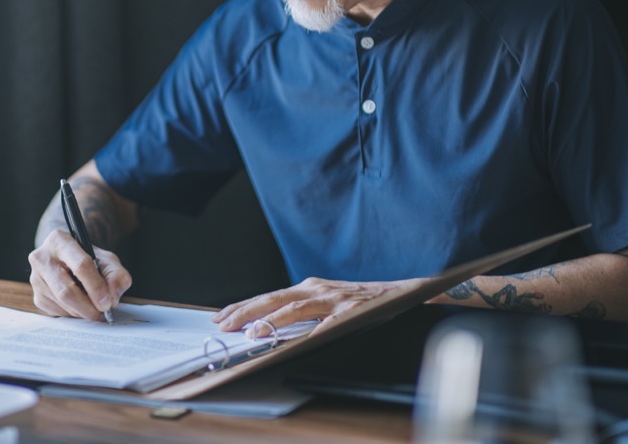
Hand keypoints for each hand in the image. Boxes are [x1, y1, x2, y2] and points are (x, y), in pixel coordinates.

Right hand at [28, 229, 132, 320]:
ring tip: (95, 309)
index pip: (80, 265)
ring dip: (82, 312)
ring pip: (62, 303)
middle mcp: (42, 258)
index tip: (107, 303)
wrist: (69, 260)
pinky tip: (81, 306)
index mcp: (60, 241)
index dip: (95, 287)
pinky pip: (57, 312)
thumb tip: (111, 297)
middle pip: (66, 290)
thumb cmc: (88, 258)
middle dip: (88, 306)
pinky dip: (73, 314)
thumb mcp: (107, 260)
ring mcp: (36, 278)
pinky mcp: (37, 296)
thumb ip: (117, 276)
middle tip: (103, 314)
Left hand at [211, 276, 422, 334]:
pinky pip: (327, 323)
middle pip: (274, 298)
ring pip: (294, 307)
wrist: (405, 294)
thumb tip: (272, 331)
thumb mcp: (329, 304)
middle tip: (223, 323)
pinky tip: (294, 340)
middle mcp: (319, 288)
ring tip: (249, 331)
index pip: (270, 297)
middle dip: (246, 311)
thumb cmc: (365, 303)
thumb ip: (305, 314)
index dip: (245, 307)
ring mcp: (335, 298)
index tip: (222, 316)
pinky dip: (308, 331)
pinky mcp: (353, 310)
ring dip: (269, 319)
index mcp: (311, 287)